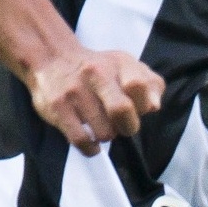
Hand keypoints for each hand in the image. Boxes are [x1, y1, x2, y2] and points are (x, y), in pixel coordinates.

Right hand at [25, 39, 163, 153]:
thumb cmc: (99, 68)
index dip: (143, 104)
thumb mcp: (127, 66)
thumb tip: (153, 106)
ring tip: (102, 127)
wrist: (54, 58)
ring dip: (107, 135)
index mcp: (117, 64)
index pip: (138, 84)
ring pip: (103, 131)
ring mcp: (75, 91)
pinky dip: (91, 148)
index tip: (138, 109)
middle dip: (128, 126)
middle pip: (121, 110)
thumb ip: (150, 83)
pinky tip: (92, 143)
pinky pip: (81, 140)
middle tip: (122, 126)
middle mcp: (95, 74)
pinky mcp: (57, 108)